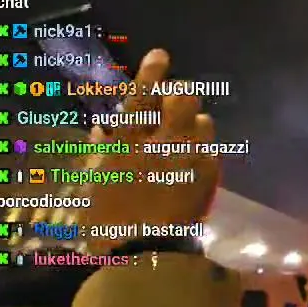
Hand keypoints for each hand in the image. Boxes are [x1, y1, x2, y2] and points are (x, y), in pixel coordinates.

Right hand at [77, 49, 218, 253]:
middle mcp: (161, 140)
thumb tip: (103, 126)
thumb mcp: (96, 181)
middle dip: (181, 96)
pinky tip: (192, 170)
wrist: (146, 250)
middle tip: (176, 104)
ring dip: (195, 127)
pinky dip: (202, 154)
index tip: (160, 55)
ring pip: (203, 122)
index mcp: (127, 141)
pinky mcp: (210, 171)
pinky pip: (211, 150)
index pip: (142, 95)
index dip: (152, 72)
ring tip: (185, 144)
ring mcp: (190, 154)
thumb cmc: (109, 219)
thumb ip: (103, 149)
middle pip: (183, 98)